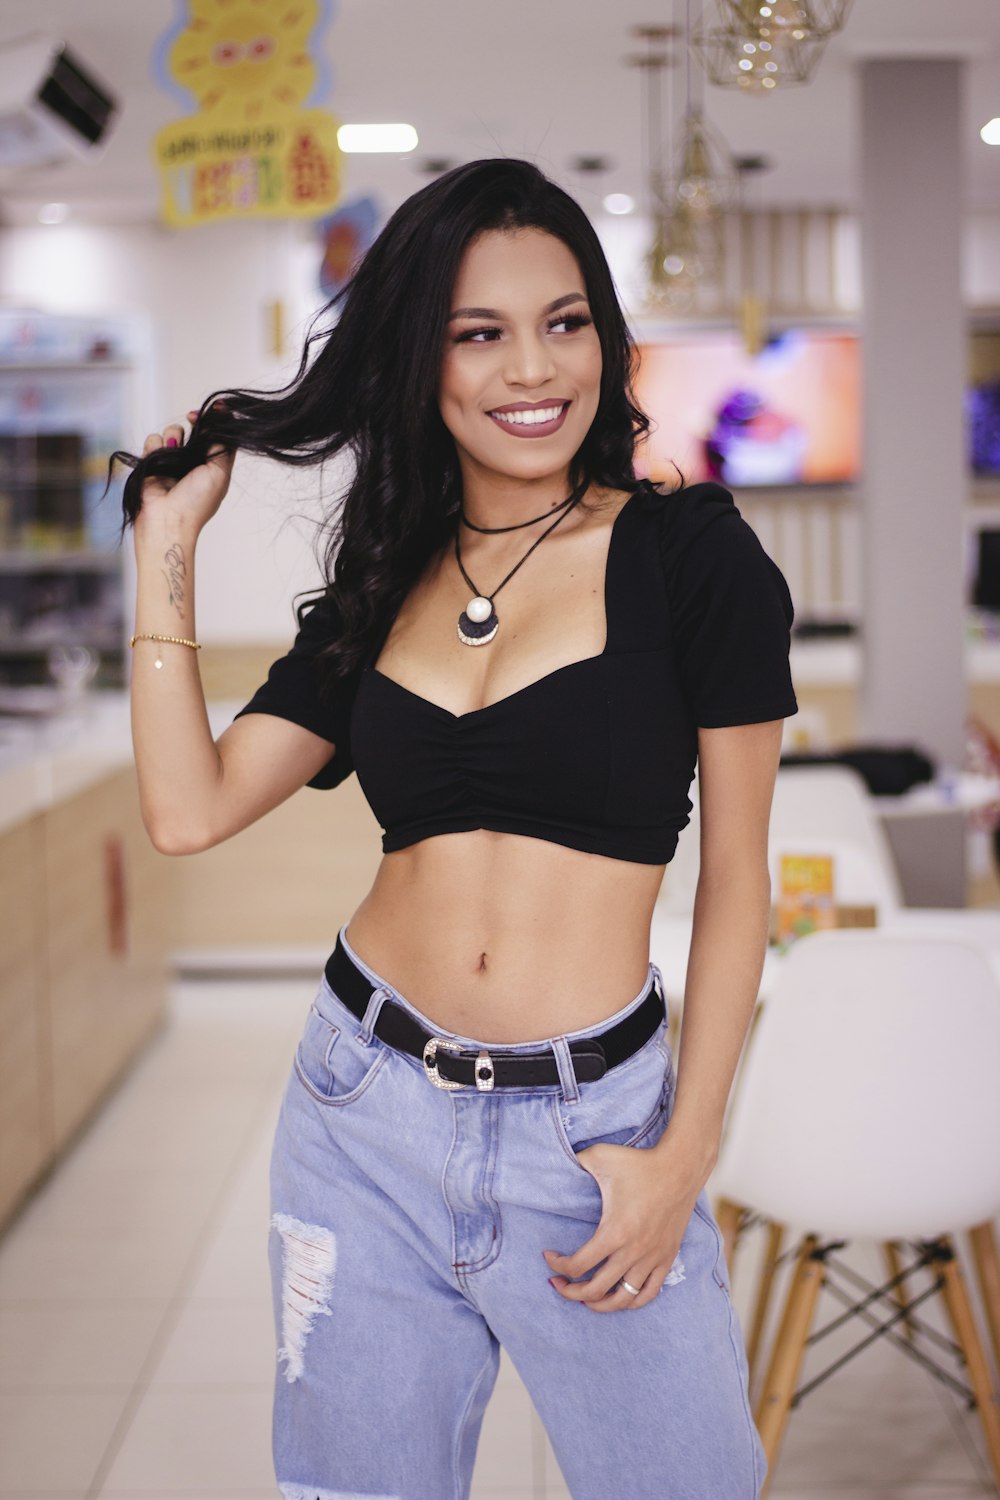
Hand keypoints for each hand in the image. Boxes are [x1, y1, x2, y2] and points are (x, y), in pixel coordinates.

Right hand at [135, 406, 234, 537]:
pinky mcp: (152, 461)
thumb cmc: (196, 503)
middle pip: (193, 428)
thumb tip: (223, 422)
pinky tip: (158, 459)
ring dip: (173, 435)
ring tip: (173, 451)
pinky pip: (153, 440)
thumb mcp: (219, 473)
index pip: (215, 435)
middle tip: (192, 419)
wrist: (167, 520)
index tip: (214, 408)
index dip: (214, 420)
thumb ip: (223, 447)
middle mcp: (192, 461)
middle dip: (193, 422)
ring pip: (172, 430)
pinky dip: (155, 446)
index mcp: (212, 464)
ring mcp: (172, 461)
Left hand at [542, 1138, 700, 1311]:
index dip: (557, 1265)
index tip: (548, 1256)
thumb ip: (575, 1161)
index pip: (578, 1265)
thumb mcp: (600, 1156)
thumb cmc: (639, 1162)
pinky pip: (648, 1294)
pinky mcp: (666, 1259)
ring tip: (585, 1297)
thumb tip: (558, 1162)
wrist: (681, 1167)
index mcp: (614, 1232)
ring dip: (599, 1303)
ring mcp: (652, 1258)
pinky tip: (617, 1296)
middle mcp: (633, 1252)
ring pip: (622, 1299)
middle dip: (570, 1291)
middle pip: (595, 1290)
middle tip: (558, 1283)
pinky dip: (630, 1301)